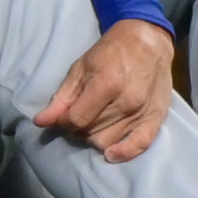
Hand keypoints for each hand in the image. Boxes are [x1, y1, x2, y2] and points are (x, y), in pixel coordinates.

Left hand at [29, 17, 175, 163]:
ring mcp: (143, 112)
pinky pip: (140, 145)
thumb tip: (40, 122)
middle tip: (79, 118)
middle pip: (91, 132)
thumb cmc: (109, 53)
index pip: (76, 119)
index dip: (63, 122)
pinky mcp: (156, 119)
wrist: (147, 43)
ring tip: (94, 123)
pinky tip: (111, 153)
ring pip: (109, 141)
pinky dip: (123, 153)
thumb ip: (61, 98)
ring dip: (95, 137)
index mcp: (106, 84)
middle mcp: (127, 102)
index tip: (62, 117)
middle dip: (78, 129)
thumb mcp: (79, 69)